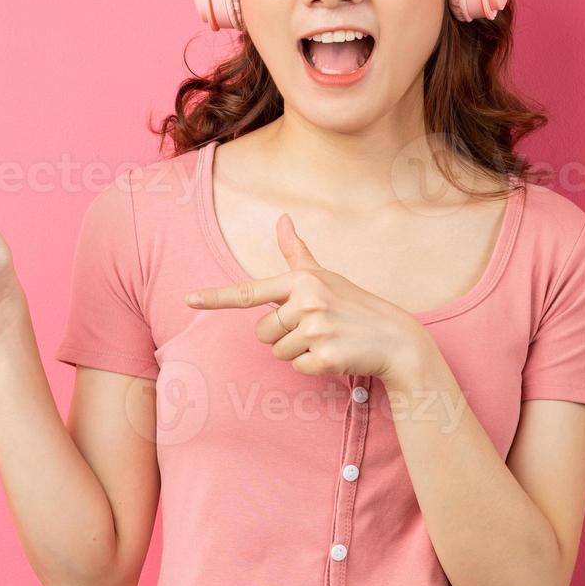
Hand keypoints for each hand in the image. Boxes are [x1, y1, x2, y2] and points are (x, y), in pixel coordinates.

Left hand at [183, 212, 434, 381]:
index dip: (217, 297)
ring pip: (279, 352)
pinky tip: (335, 355)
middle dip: (283, 336)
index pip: (250, 291)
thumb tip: (281, 218)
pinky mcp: (324, 356)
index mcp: (302, 280)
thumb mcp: (325, 276)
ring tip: (328, 339)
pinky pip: (297, 368)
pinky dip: (313, 367)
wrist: (395, 338)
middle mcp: (307, 301)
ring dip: (299, 351)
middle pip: (263, 332)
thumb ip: (296, 253)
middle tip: (315, 328)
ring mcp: (316, 329)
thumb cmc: (354, 305)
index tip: (189, 299)